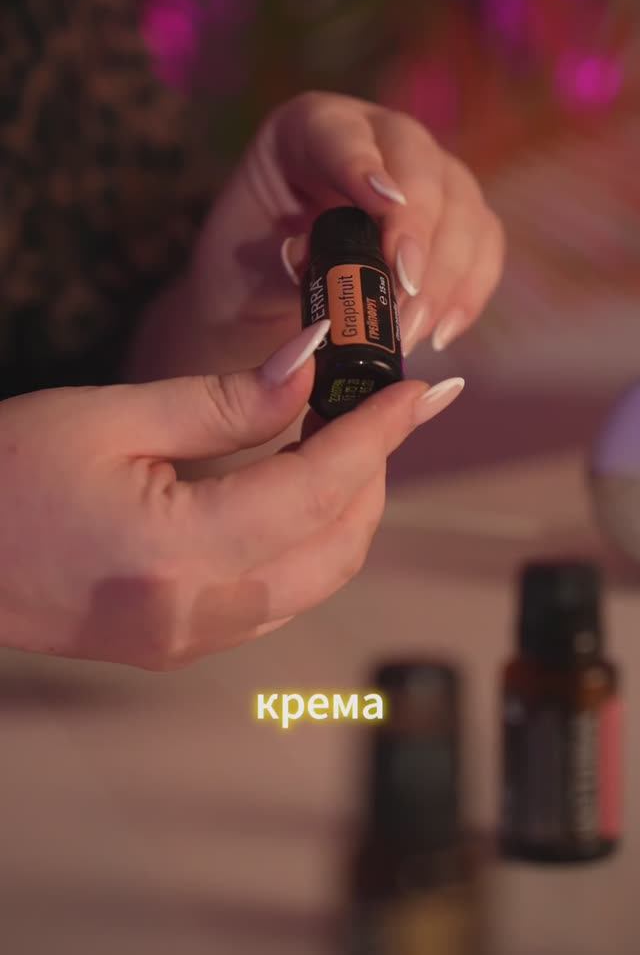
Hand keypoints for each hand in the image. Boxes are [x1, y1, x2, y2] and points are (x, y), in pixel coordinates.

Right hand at [0, 322, 463, 669]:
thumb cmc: (4, 476)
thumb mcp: (110, 416)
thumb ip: (223, 399)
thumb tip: (311, 365)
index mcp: (178, 552)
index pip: (318, 488)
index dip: (379, 433)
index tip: (422, 390)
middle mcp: (197, 613)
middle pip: (338, 547)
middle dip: (374, 473)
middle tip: (378, 406)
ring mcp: (190, 639)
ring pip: (317, 579)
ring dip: (347, 510)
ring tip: (344, 440)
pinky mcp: (179, 643)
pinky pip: (277, 596)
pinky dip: (307, 541)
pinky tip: (297, 490)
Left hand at [186, 91, 504, 368]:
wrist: (265, 308)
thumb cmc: (249, 277)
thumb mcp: (243, 266)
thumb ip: (275, 257)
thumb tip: (309, 254)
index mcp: (310, 130)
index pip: (340, 132)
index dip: (363, 162)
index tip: (382, 202)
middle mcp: (378, 138)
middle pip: (419, 164)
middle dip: (417, 231)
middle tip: (404, 290)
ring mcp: (427, 175)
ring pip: (462, 205)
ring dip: (445, 274)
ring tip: (413, 331)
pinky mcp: (458, 219)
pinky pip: (484, 245)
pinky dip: (468, 291)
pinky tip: (442, 332)